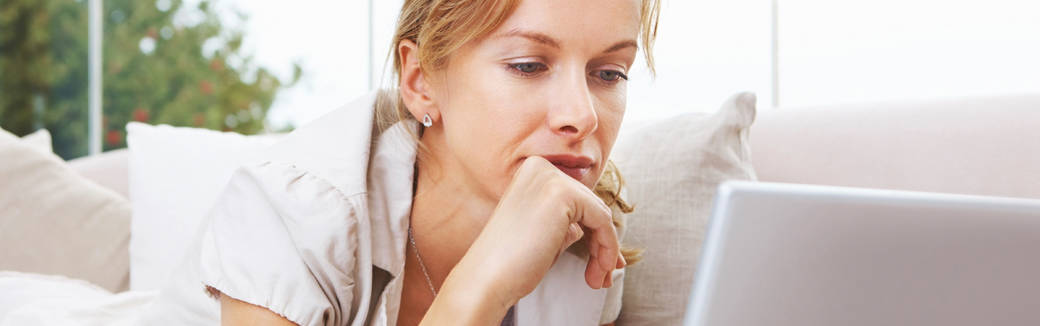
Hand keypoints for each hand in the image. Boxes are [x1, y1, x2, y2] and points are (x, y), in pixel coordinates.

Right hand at [450, 156, 624, 304]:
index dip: (593, 233)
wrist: (487, 278)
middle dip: (602, 244)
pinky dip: (607, 247)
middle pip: (590, 205)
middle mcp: (540, 168)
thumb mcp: (542, 234)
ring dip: (605, 250)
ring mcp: (550, 178)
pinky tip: (599, 270)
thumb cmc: (509, 263)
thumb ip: (563, 225)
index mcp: (531, 173)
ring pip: (600, 213)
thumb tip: (583, 229)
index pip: (576, 200)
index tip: (601, 264)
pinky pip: (602, 219)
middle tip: (603, 277)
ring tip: (599, 279)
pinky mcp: (562, 193)